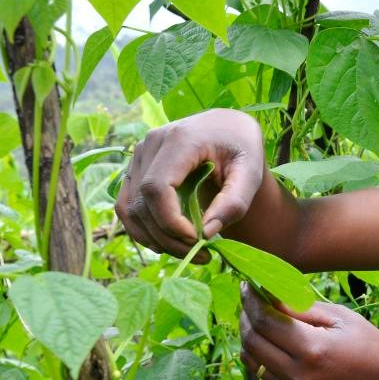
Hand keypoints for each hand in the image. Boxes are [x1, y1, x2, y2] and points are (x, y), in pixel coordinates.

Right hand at [115, 109, 263, 257]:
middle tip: (200, 253)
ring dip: (154, 238)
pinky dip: (143, 230)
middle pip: (142, 203)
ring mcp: (139, 155)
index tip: (197, 239)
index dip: (171, 221)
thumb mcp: (251, 171)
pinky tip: (169, 242)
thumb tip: (206, 233)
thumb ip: (234, 202)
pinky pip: (127, 206)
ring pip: (130, 208)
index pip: (157, 187)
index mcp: (180, 139)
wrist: (227, 126)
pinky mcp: (135, 168)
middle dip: (168, 237)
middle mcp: (151, 143)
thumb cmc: (242, 147)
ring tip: (189, 251)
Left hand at [238, 281, 378, 379]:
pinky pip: (261, 370)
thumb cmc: (370, 345)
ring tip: (254, 313)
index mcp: (313, 348)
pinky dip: (256, 350)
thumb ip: (302, 307)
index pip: (266, 320)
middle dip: (245, 313)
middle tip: (249, 296)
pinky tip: (264, 335)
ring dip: (247, 333)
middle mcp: (297, 372)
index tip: (248, 283)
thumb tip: (269, 293)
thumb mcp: (341, 317)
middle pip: (253, 338)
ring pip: (250, 357)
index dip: (252, 299)